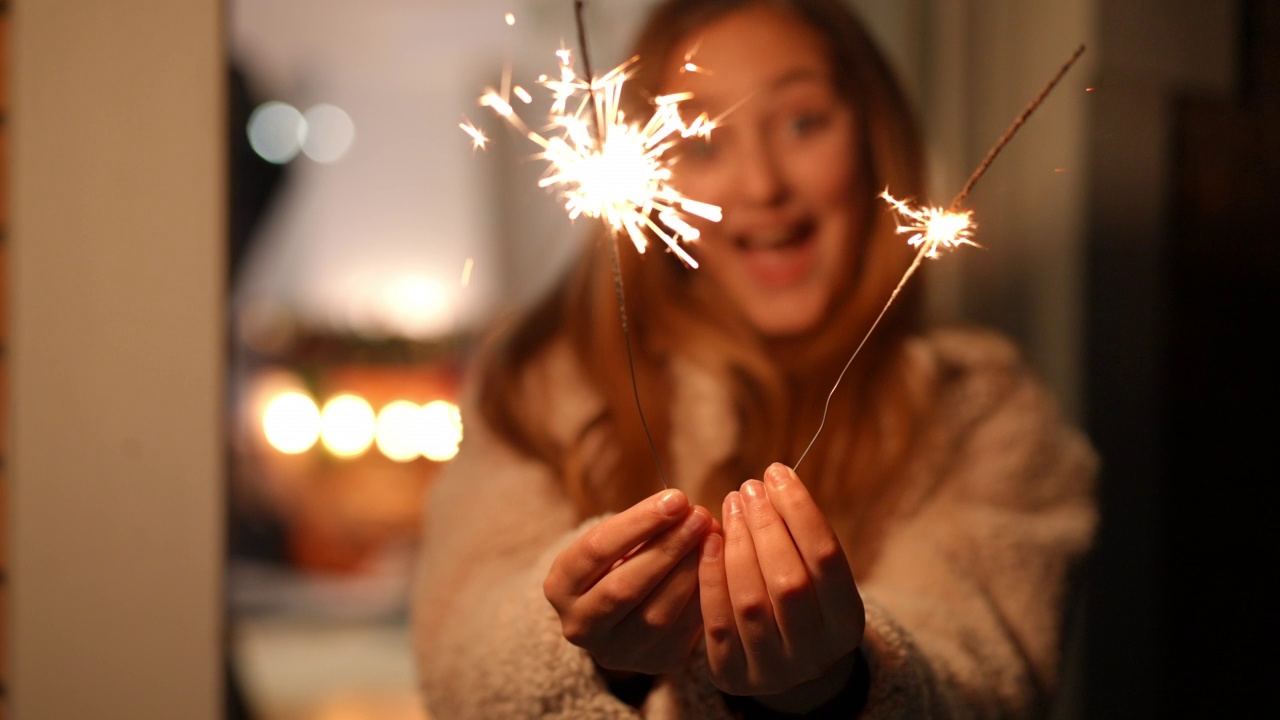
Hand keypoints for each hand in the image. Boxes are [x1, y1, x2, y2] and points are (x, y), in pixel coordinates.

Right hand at [544, 488, 714, 674]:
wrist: (622, 610)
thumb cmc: (620, 559)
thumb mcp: (617, 539)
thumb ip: (643, 524)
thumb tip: (685, 508)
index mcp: (560, 586)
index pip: (596, 550)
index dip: (639, 522)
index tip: (677, 498)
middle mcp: (579, 626)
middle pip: (623, 587)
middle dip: (667, 548)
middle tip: (700, 516)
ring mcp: (615, 652)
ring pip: (657, 615)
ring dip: (690, 572)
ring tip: (713, 538)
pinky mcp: (653, 662)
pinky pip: (683, 632)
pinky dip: (703, 596)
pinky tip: (718, 567)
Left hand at [699, 463, 864, 711]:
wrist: (782, 665)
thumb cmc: (801, 603)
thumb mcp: (817, 579)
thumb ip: (801, 539)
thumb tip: (773, 480)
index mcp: (847, 624)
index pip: (826, 558)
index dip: (800, 510)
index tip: (776, 472)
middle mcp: (815, 654)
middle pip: (789, 581)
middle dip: (765, 526)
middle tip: (747, 488)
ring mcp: (773, 670)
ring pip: (751, 601)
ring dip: (737, 545)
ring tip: (730, 506)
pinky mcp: (732, 675)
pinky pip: (718, 621)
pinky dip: (711, 576)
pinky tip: (709, 541)